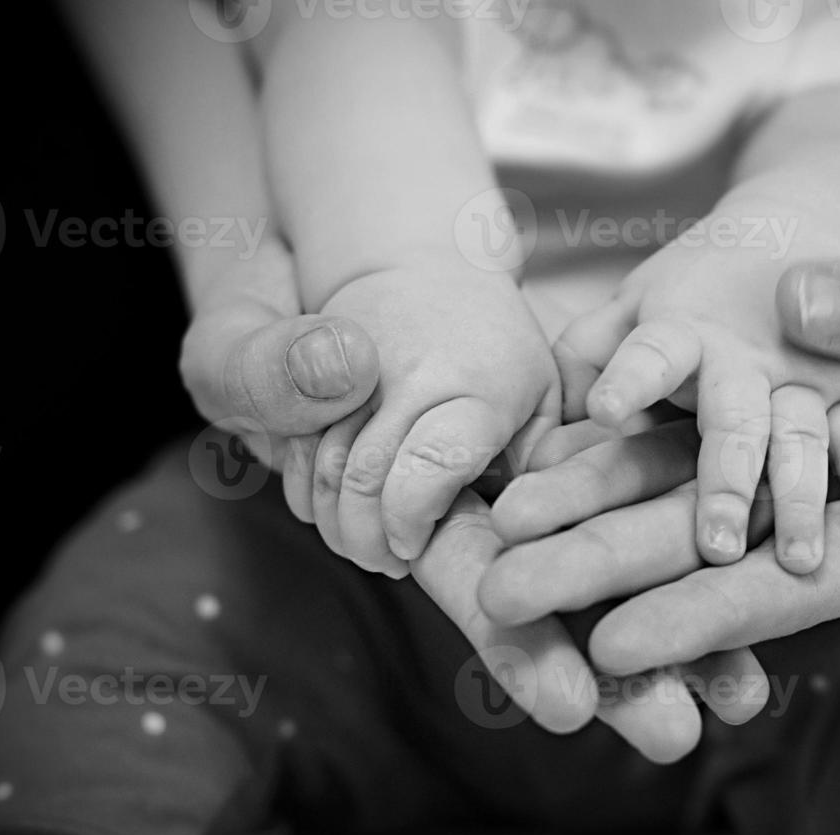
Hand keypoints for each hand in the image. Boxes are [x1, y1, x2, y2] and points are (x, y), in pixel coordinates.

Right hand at [179, 245, 758, 762]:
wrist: (353, 290)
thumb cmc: (274, 335)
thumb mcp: (245, 348)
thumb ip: (272, 369)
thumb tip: (337, 369)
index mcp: (410, 524)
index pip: (471, 591)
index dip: (517, 648)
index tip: (570, 709)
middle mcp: (489, 526)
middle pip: (565, 610)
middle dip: (623, 676)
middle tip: (684, 736)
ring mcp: (546, 490)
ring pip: (622, 568)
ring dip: (684, 629)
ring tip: (747, 698)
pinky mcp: (592, 442)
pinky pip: (651, 485)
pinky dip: (699, 529)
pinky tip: (760, 570)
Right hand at [298, 267, 560, 577]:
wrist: (423, 266)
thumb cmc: (496, 349)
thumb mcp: (542, 395)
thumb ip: (539, 463)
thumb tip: (524, 527)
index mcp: (478, 387)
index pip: (430, 466)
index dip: (412, 520)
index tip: (415, 547)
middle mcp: (410, 374)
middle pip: (366, 479)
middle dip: (370, 539)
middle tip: (390, 562)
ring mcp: (354, 370)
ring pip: (325, 471)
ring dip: (338, 524)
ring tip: (367, 547)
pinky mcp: (312, 372)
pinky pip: (297, 452)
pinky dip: (309, 495)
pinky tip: (336, 513)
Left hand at [484, 256, 839, 672]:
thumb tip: (801, 304)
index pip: (789, 585)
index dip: (704, 616)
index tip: (609, 643)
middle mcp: (829, 527)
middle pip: (706, 560)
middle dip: (604, 577)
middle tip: (497, 594)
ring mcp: (789, 496)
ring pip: (680, 518)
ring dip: (591, 528)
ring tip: (498, 533)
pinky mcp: (762, 457)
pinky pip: (684, 472)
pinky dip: (621, 477)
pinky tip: (549, 479)